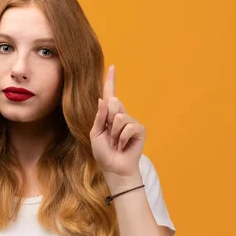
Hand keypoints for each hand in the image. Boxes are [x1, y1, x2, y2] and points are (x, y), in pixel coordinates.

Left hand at [90, 65, 145, 182]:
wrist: (114, 168)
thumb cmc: (103, 153)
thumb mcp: (96, 134)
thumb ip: (100, 117)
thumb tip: (104, 99)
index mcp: (108, 115)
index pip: (109, 95)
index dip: (110, 80)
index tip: (112, 66)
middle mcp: (121, 115)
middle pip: (113, 103)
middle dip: (108, 120)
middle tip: (109, 136)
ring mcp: (131, 122)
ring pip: (119, 117)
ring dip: (114, 133)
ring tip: (116, 143)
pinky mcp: (140, 129)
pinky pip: (128, 127)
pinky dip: (122, 138)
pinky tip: (123, 146)